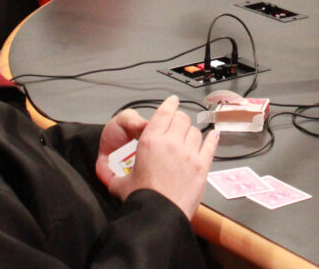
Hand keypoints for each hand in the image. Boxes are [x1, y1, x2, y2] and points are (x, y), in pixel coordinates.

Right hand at [101, 95, 219, 218]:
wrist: (160, 216)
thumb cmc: (140, 200)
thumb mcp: (120, 184)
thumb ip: (114, 175)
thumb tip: (105, 175)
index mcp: (150, 141)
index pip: (163, 113)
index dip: (169, 104)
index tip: (172, 101)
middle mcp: (172, 142)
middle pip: (181, 119)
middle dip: (179, 119)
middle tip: (177, 124)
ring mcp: (190, 153)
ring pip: (195, 131)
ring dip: (191, 132)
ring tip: (188, 137)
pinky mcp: (203, 165)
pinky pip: (210, 145)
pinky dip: (212, 139)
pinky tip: (213, 135)